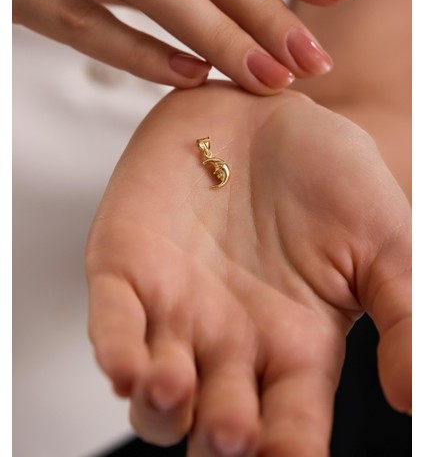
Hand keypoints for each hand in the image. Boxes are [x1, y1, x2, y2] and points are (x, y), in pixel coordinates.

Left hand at [86, 82, 410, 454]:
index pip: (290, 428)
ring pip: (156, 390)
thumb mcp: (383, 239)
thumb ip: (403, 314)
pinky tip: (128, 365)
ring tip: (178, 393)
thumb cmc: (329, 171)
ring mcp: (176, 307)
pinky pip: (114, 321)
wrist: (268, 107)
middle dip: (221, 439)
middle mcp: (231, 340)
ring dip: (160, 409)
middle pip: (215, 423)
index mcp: (295, 346)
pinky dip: (116, 347)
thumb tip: (410, 397)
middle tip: (235, 432)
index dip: (290, 451)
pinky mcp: (129, 266)